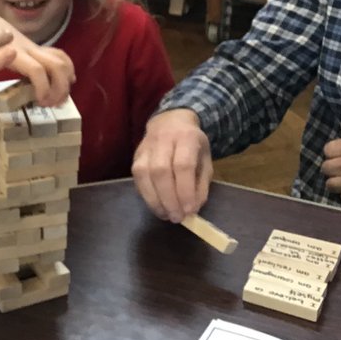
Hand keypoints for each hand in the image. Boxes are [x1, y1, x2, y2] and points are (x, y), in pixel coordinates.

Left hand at [0, 5, 75, 106]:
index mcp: (9, 53)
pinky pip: (55, 54)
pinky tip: (65, 82)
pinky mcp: (32, 47)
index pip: (36, 69)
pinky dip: (65, 68)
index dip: (43, 87)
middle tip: (52, 105)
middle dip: (60, 87)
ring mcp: (30, 47)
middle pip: (55, 65)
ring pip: (59, 59)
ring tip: (59, 98)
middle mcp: (25, 49)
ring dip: (65, 79)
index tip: (41, 102)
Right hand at [131, 108, 212, 222]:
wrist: (170, 122)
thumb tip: (192, 209)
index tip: (189, 211)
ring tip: (166, 215)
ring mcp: (146, 147)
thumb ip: (201, 185)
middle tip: (176, 217)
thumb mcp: (205, 161)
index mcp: (186, 137)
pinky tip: (156, 206)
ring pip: (144, 174)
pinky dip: (146, 195)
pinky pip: (137, 178)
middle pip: (161, 171)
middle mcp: (163, 139)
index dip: (185, 190)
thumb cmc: (192, 145)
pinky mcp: (135, 156)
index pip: (183, 165)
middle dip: (168, 198)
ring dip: (155, 200)